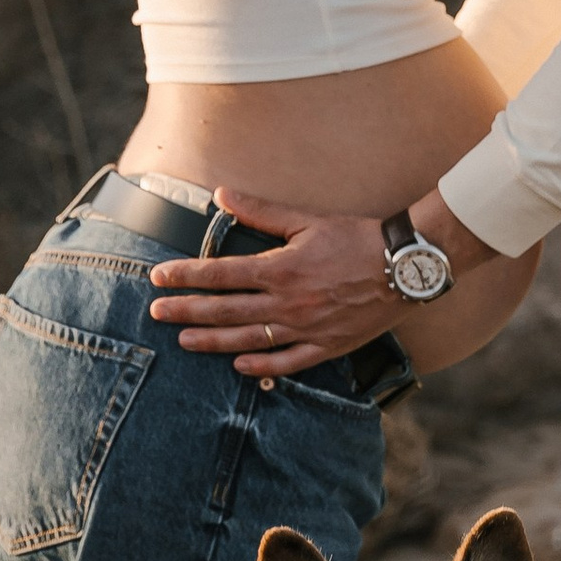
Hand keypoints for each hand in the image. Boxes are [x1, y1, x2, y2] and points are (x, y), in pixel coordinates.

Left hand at [149, 197, 389, 377]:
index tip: (159, 278)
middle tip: (156, 314)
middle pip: (225, 310)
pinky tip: (240, 366)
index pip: (220, 274)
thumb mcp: (307, 219)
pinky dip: (262, 366)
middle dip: (187, 312)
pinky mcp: (328, 346)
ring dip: (212, 341)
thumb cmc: (356, 238)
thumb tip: (221, 195)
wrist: (405, 266)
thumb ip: (260, 211)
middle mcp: (289, 303)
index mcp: (281, 268)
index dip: (185, 277)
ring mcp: (307, 328)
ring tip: (184, 341)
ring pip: (249, 339)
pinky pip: (288, 362)